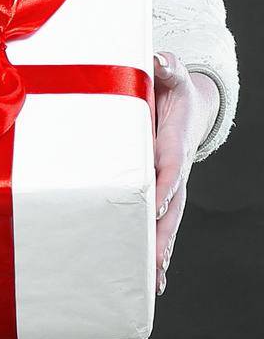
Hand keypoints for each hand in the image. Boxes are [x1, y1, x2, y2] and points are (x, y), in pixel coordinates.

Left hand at [151, 50, 215, 294]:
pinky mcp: (159, 198)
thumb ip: (166, 67)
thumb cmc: (167, 89)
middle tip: (153, 260)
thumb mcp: (168, 73)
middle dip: (161, 234)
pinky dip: (157, 253)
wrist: (185, 106)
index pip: (169, 166)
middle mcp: (174, 172)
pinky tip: (152, 280)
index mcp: (172, 144)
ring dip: (160, 252)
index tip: (155, 201)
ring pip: (166, 225)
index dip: (163, 184)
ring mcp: (168, 189)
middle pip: (169, 207)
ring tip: (153, 281)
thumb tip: (161, 58)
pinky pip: (159, 227)